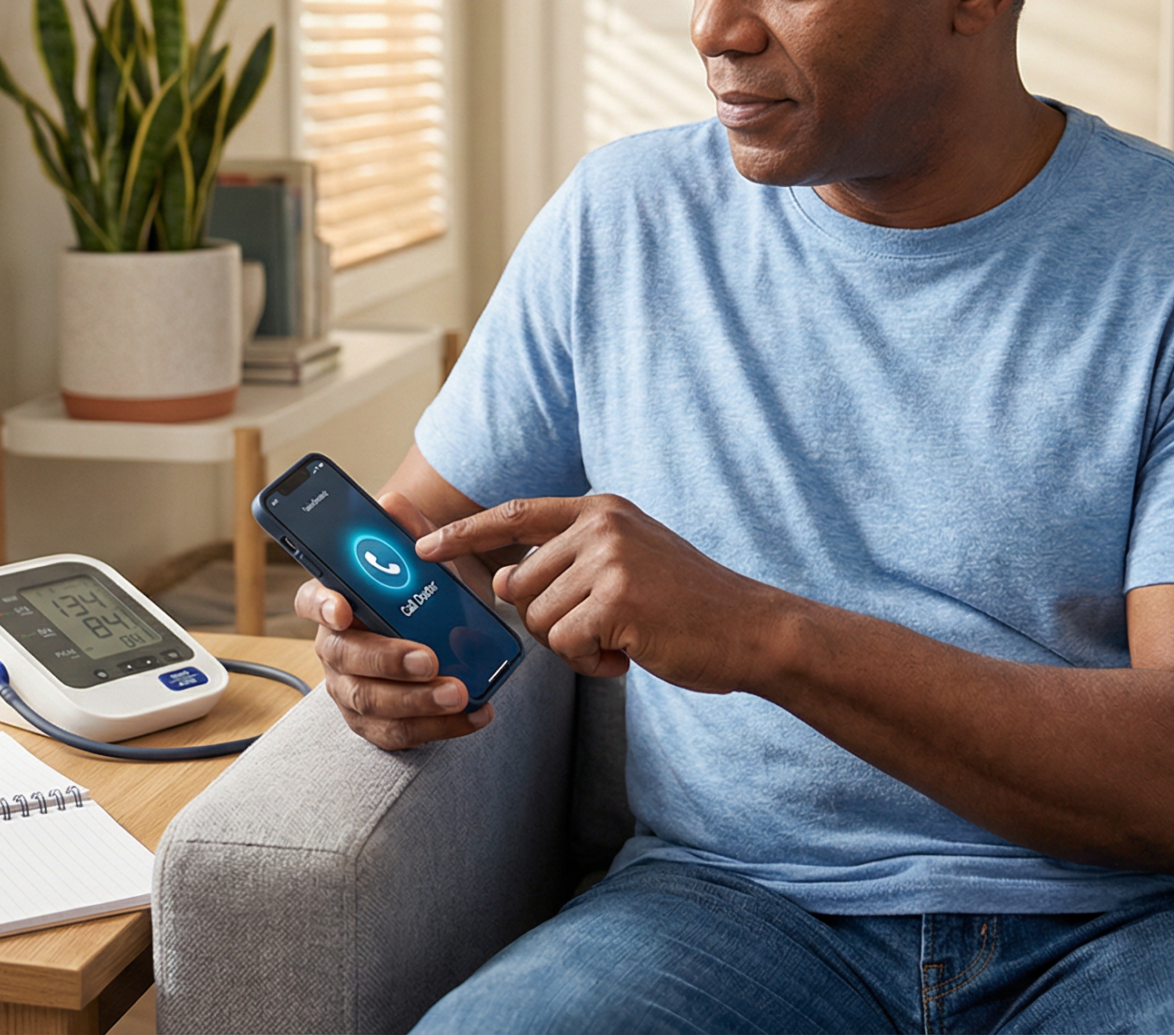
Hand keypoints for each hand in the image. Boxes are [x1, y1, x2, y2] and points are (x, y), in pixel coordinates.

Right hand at [294, 491, 496, 749]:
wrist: (451, 640)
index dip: (322, 604)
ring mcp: (351, 690)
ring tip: (459, 692)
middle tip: (429, 659)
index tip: (344, 609)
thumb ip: (411, 534)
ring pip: (370, 702)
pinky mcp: (375, 725)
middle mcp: (336, 648)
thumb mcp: (429, 564)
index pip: (310, 599)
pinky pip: (398, 734)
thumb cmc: (426, 600)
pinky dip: (439, 728)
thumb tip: (392, 502)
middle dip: (387, 660)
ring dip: (416, 701)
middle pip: (346, 657)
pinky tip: (473, 714)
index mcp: (337, 602)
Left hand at [417, 494, 779, 693]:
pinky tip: (629, 656)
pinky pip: (566, 646)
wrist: (750, 629)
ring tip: (622, 640)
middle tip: (600, 630)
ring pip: (540, 619)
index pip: (515, 514)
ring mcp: (610, 559)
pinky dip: (591, 664)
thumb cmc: (687, 605)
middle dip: (549, 620)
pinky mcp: (618, 600)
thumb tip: (504, 579)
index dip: (465, 533)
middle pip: (521, 583)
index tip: (423, 547)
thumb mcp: (627, 562)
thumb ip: (568, 562)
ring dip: (574, 646)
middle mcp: (602, 525)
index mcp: (601, 508)